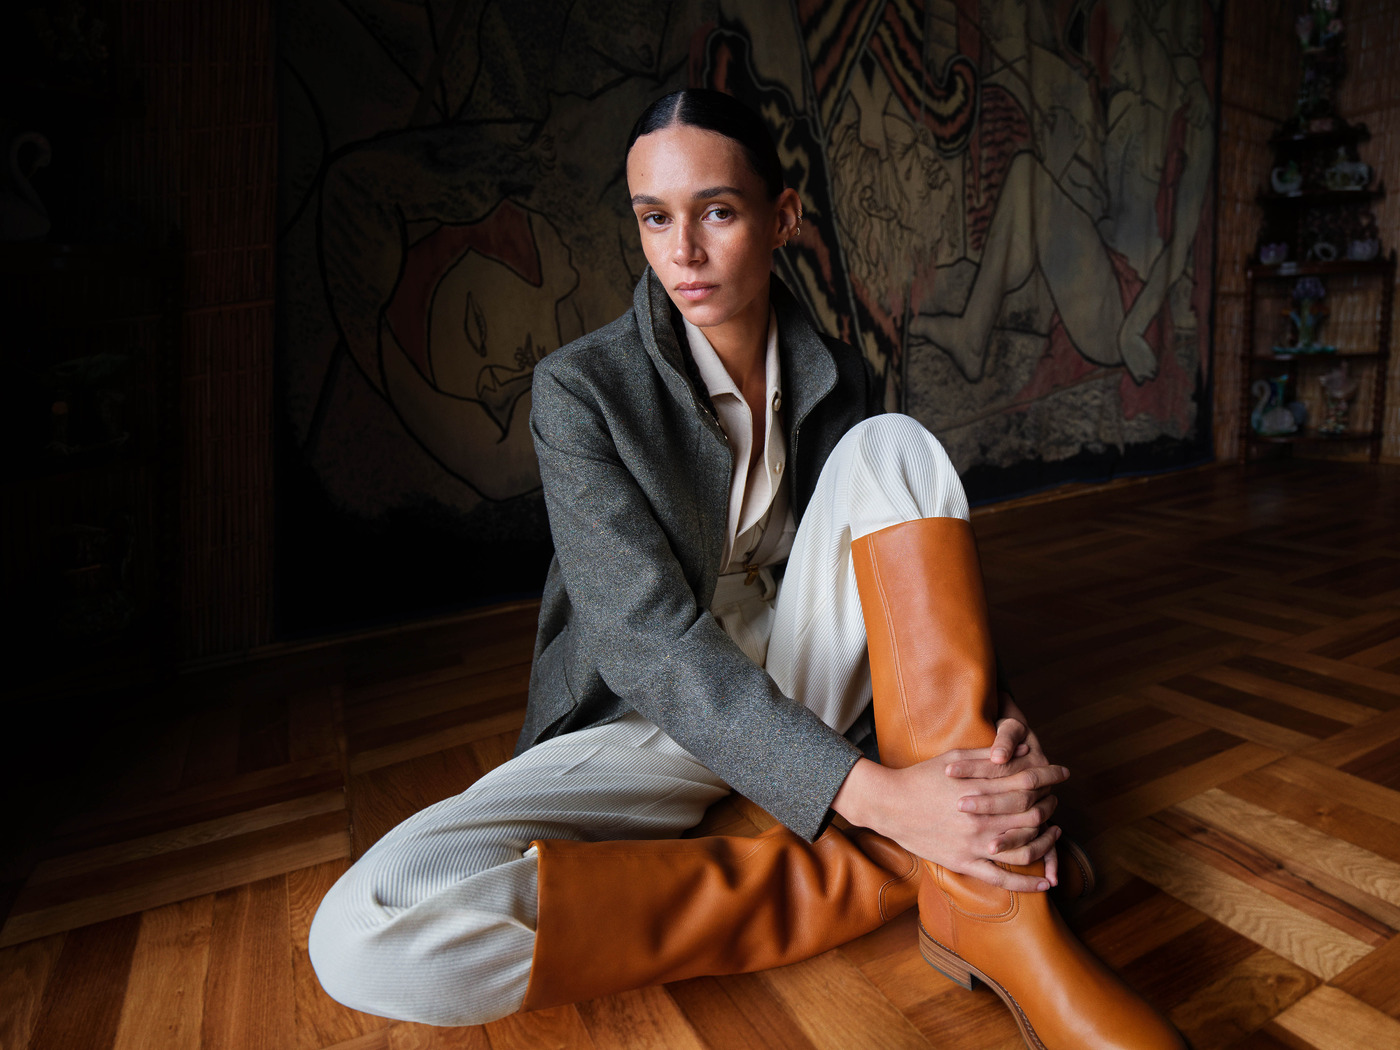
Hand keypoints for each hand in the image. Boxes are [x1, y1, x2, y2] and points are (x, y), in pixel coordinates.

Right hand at [832, 751, 1068, 892]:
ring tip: (1054, 831)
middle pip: (1032, 813)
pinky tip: (1045, 884)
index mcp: (979, 787)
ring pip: (1025, 846)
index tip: (1063, 773)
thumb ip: (988, 756)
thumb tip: (1024, 749)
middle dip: (1050, 804)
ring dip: (1047, 840)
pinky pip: (1002, 878)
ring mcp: (974, 842)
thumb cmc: (921, 777)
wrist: (889, 805)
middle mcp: (981, 816)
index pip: (1027, 781)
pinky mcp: (965, 862)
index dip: (1050, 776)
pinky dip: (1027, 884)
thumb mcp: (953, 758)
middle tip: (1056, 799)